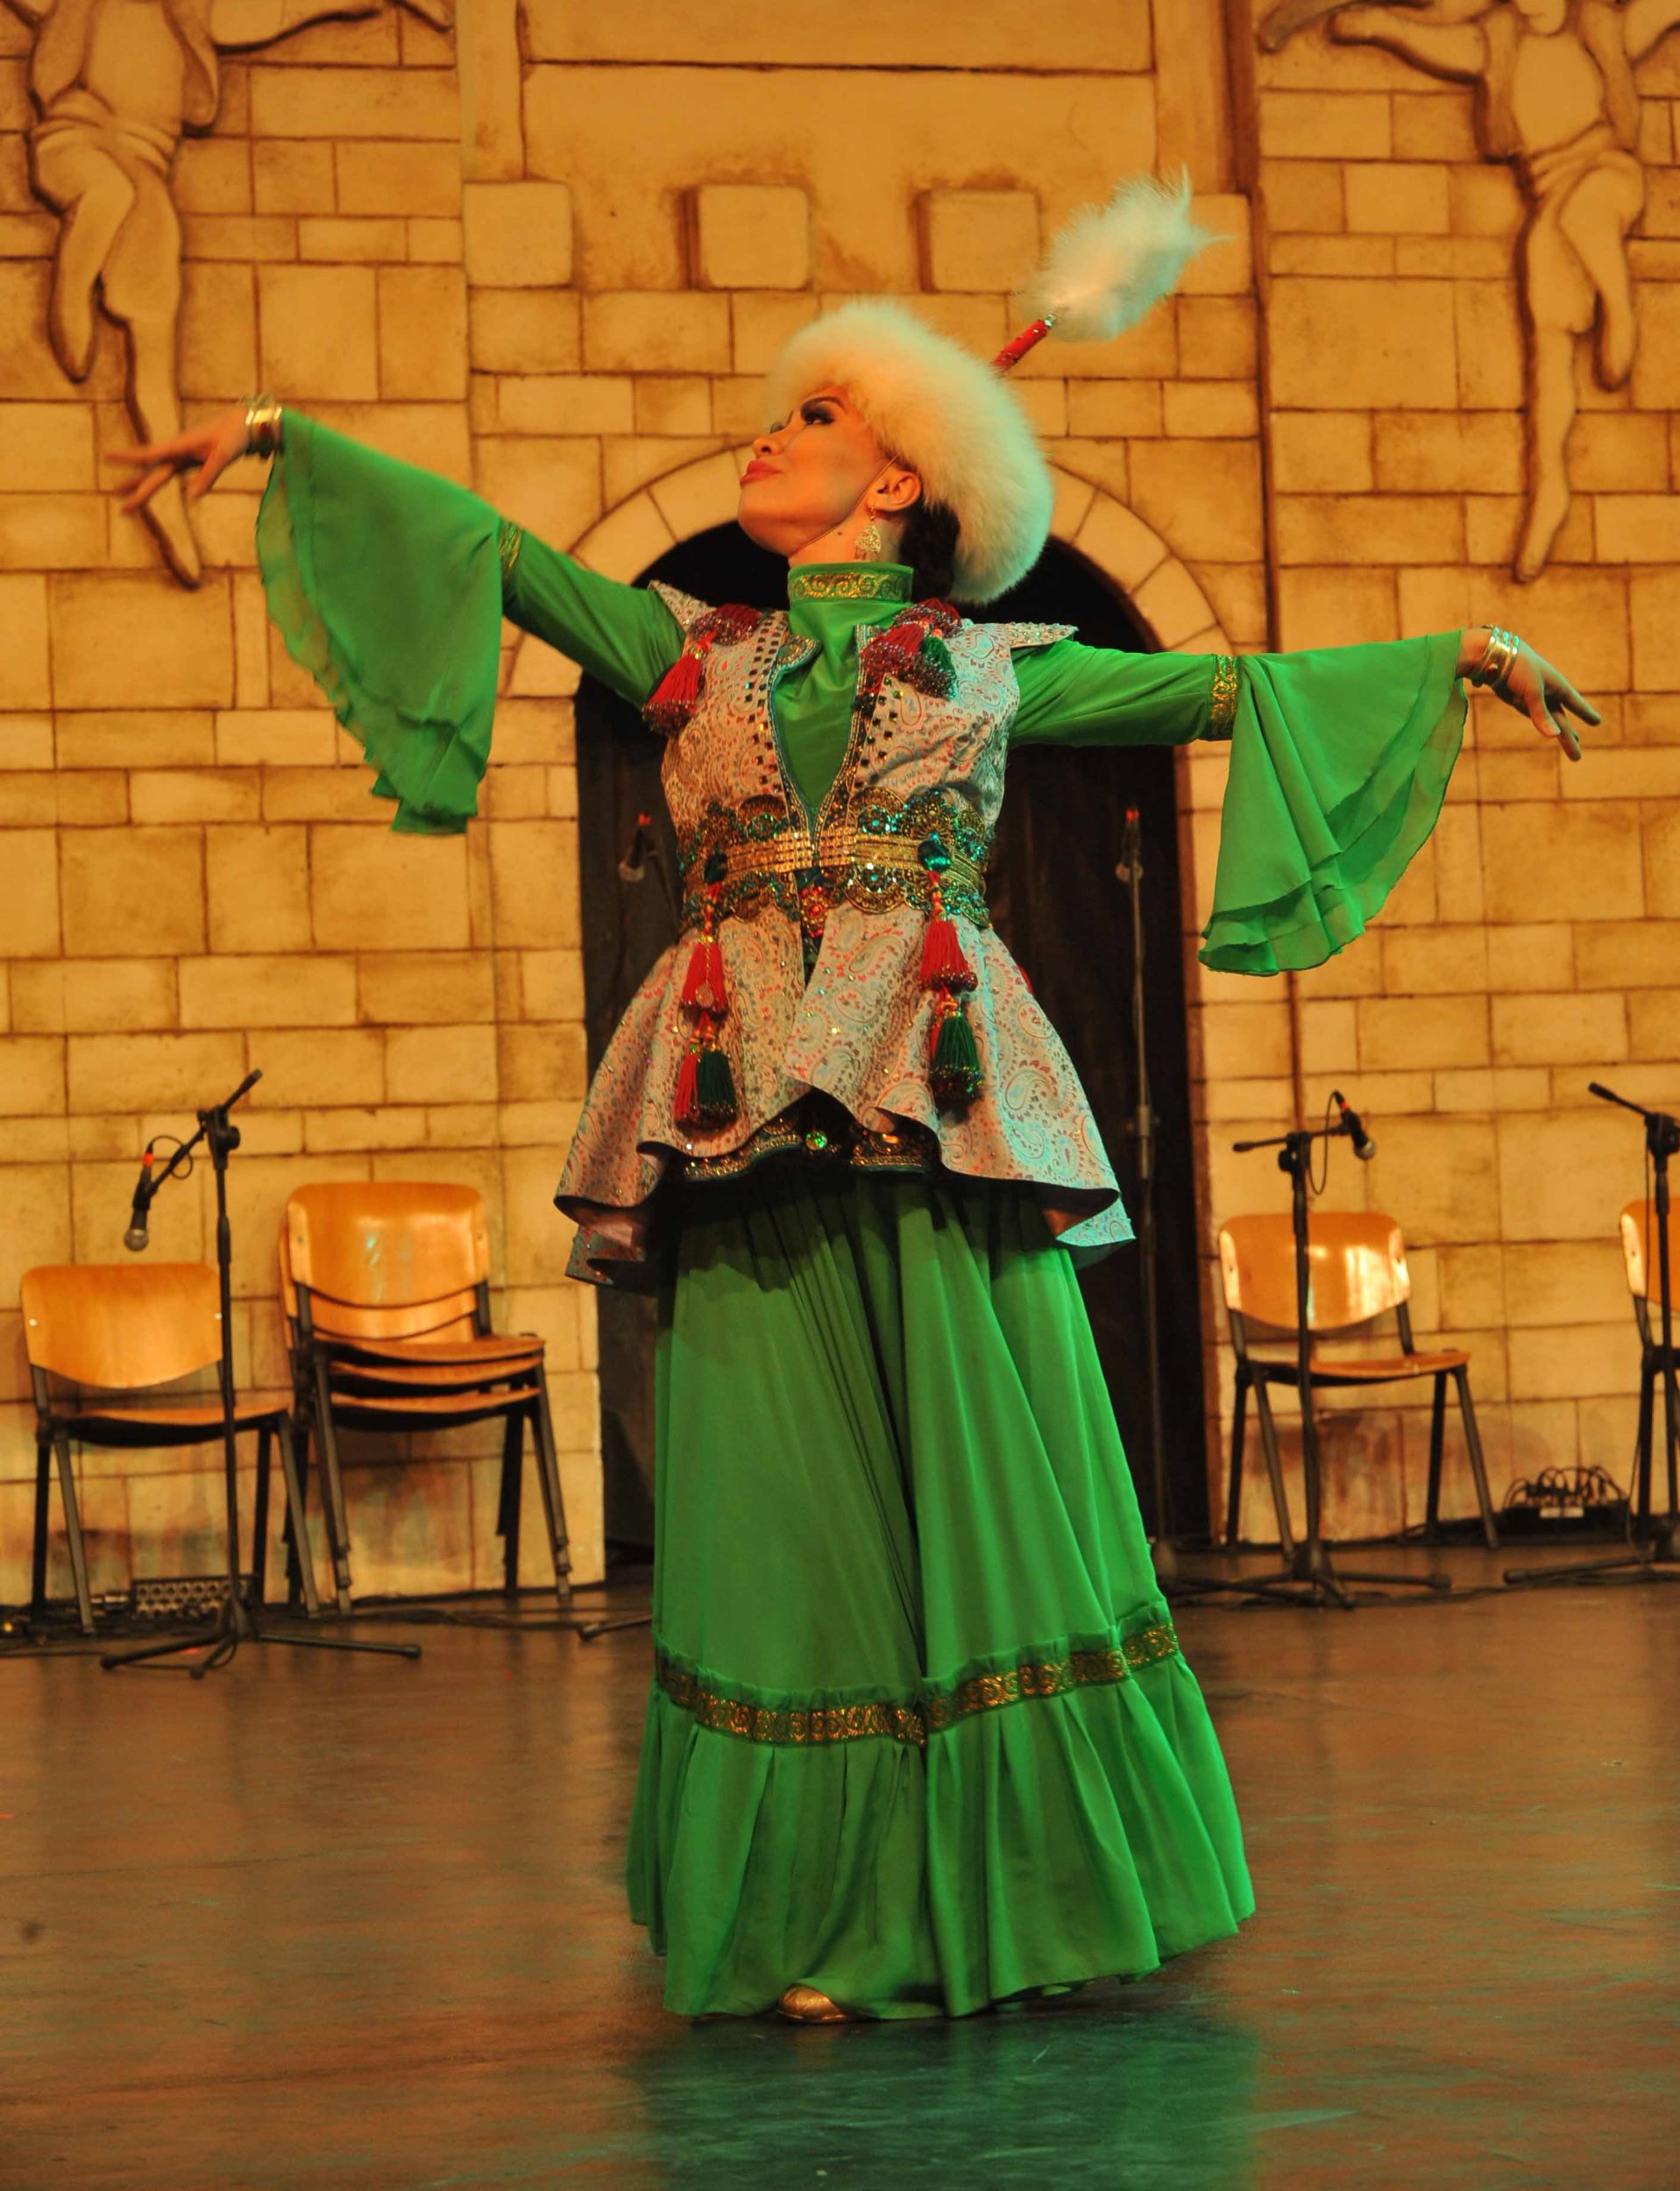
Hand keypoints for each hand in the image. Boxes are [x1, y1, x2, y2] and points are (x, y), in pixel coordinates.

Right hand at [110, 404, 254, 515]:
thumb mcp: (223, 456)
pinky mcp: (190, 459)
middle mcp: (177, 451)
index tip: (107, 456)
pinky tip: (148, 485)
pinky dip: (156, 479)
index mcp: (180, 447)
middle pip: (152, 473)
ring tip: (123, 497)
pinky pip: (168, 472)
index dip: (128, 457)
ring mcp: (182, 456)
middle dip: (136, 490)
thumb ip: (207, 476)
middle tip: (121, 509)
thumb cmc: (234, 437)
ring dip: (141, 485)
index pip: (149, 455)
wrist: (245, 423)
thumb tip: (189, 497)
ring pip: (156, 473)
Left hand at [1459, 627, 1599, 763]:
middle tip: (1577, 757)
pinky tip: (1550, 728)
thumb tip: (1555, 736)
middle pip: (1561, 721)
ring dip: (1559, 732)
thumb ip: (1542, 715)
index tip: (1597, 722)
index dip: (1585, 713)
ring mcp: (1533, 697)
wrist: (1493, 654)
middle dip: (1569, 738)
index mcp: (1557, 685)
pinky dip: (1542, 723)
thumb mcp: (1532, 691)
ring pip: (1549, 720)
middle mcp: (1548, 692)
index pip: (1575, 703)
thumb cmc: (1518, 668)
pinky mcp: (1518, 700)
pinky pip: (1533, 715)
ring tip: (1572, 740)